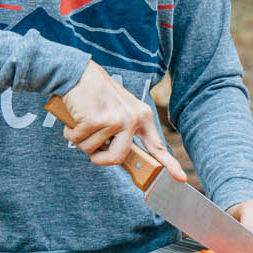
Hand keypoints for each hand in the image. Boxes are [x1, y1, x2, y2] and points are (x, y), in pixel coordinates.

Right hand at [59, 61, 186, 181]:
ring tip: (83, 120)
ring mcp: (115, 120)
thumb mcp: (119, 109)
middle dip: (100, 159)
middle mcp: (132, 119)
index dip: (169, 164)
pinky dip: (71, 133)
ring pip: (92, 150)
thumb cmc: (96, 94)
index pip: (156, 146)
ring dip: (81, 140)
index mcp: (141, 117)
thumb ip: (124, 131)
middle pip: (118, 158)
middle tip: (92, 150)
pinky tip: (75, 117)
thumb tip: (121, 157)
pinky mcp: (96, 120)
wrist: (78, 73)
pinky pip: (78, 140)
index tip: (181, 178)